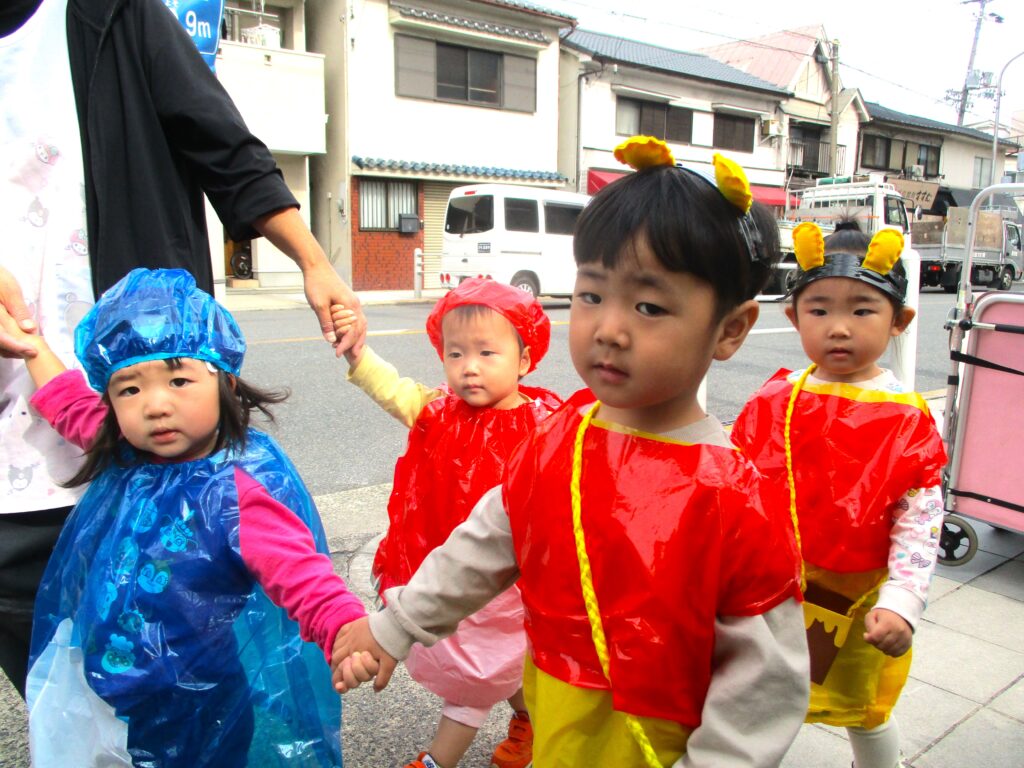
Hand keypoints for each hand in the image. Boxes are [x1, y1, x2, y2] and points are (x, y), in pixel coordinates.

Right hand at [0, 266, 38, 357]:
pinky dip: (9, 344)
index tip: (33, 351)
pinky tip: (21, 341)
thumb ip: (19, 310)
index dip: (16, 346)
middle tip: (35, 349)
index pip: (1, 337)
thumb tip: (29, 329)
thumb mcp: (11, 291)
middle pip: (0, 345)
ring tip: (30, 346)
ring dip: (13, 349)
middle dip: (17, 350)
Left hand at [251, 208, 366, 353]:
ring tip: (352, 349)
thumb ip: (326, 323)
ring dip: (357, 337)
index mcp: (350, 306)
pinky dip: (354, 328)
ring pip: (360, 323)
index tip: (337, 353)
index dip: (346, 344)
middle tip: (350, 356)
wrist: (316, 266)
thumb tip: (331, 340)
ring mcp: (353, 302)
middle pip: (361, 328)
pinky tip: (347, 334)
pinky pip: (355, 318)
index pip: (352, 330)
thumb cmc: (316, 284)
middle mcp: (355, 304)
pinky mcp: (348, 300)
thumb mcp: (319, 305)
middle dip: (356, 343)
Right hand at [331, 617, 396, 691]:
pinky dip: (337, 642)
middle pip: (335, 658)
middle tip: (339, 673)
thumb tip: (375, 690)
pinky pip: (340, 634)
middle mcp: (350, 643)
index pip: (340, 669)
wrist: (395, 622)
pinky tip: (340, 645)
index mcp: (357, 654)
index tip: (338, 684)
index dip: (337, 678)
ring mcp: (351, 633)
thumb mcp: (389, 663)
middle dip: (336, 668)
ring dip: (336, 655)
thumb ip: (382, 678)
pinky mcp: (353, 625)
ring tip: (340, 661)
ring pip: (336, 646)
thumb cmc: (392, 643)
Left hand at [864, 608, 911, 656]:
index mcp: (888, 623)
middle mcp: (898, 632)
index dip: (868, 638)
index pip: (875, 637)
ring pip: (889, 651)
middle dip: (875, 644)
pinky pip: (897, 653)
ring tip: (882, 641)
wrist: (901, 614)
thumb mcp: (872, 615)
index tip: (867, 634)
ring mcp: (905, 639)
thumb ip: (869, 626)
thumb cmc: (883, 615)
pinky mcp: (908, 644)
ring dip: (883, 648)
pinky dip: (891, 651)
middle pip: (882, 646)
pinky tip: (889, 645)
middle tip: (875, 638)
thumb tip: (868, 638)